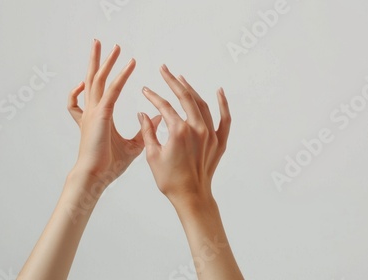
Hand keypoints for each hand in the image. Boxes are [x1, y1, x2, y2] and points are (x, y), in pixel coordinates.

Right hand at [68, 40, 160, 187]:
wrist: (95, 177)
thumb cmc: (109, 165)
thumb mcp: (134, 146)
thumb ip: (145, 130)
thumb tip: (159, 116)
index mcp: (99, 115)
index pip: (102, 90)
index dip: (109, 76)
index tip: (116, 66)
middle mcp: (94, 110)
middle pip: (95, 79)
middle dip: (98, 60)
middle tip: (100, 43)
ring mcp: (95, 111)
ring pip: (99, 79)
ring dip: (105, 61)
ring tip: (110, 45)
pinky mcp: (101, 115)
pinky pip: (112, 91)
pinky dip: (121, 77)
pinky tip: (129, 65)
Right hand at [138, 64, 230, 205]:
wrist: (191, 196)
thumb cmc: (170, 179)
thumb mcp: (152, 155)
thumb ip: (148, 131)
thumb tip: (143, 113)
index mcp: (178, 131)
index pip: (164, 106)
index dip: (153, 96)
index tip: (145, 90)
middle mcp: (197, 128)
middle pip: (184, 97)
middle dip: (172, 81)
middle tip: (164, 69)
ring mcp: (210, 134)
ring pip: (202, 104)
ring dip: (191, 89)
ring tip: (181, 79)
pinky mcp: (219, 141)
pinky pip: (224, 118)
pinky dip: (223, 104)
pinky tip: (219, 91)